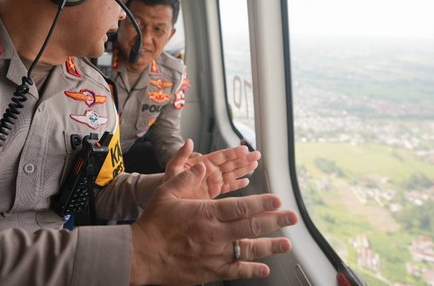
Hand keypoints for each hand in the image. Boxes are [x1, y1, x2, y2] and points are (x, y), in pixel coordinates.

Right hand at [130, 163, 297, 284]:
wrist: (141, 255)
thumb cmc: (153, 224)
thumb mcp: (167, 192)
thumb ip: (186, 177)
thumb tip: (201, 163)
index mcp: (206, 213)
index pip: (242, 207)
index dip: (263, 203)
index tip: (277, 200)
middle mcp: (215, 234)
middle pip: (252, 226)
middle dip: (275, 221)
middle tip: (291, 217)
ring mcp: (215, 254)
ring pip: (249, 250)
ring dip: (271, 246)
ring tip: (286, 244)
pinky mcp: (211, 271)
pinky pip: (237, 271)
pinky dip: (252, 269)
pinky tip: (264, 268)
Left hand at [163, 139, 260, 198]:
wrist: (167, 199)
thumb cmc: (168, 182)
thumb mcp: (172, 167)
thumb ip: (181, 155)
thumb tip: (189, 141)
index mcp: (202, 164)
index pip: (220, 156)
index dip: (232, 153)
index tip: (244, 148)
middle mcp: (210, 171)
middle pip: (230, 164)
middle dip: (244, 159)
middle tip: (257, 154)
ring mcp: (212, 182)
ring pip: (231, 174)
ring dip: (244, 169)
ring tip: (255, 164)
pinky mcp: (213, 193)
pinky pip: (227, 188)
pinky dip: (237, 185)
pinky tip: (246, 182)